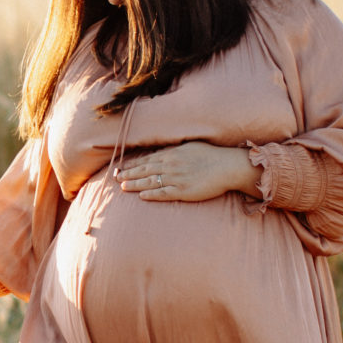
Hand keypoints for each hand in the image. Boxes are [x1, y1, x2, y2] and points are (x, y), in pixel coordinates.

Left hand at [115, 141, 257, 202]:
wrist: (227, 166)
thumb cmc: (211, 155)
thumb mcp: (190, 146)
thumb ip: (175, 149)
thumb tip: (163, 150)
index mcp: (172, 153)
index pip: (147, 159)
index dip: (133, 164)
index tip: (121, 167)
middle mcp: (171, 165)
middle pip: (144, 170)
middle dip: (129, 174)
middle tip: (116, 177)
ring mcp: (176, 178)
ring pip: (150, 182)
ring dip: (135, 184)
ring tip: (123, 186)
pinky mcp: (183, 191)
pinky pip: (163, 193)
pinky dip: (151, 194)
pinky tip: (141, 196)